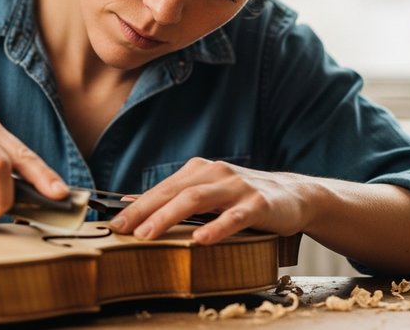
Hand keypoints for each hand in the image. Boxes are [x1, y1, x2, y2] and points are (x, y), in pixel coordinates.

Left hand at [108, 157, 311, 243]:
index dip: (136, 206)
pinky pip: (234, 216)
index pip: (162, 189)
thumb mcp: (208, 192)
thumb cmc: (244, 198)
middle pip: (174, 192)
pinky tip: (201, 239)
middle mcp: (215, 173)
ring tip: (149, 235)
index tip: (114, 224)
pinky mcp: (258, 204)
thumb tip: (132, 202)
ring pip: (197, 200)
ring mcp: (237, 187)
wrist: (295, 195)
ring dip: (169, 217)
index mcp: (200, 170)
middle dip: (145, 211)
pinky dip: (216, 227)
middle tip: (123, 230)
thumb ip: (175, 197)